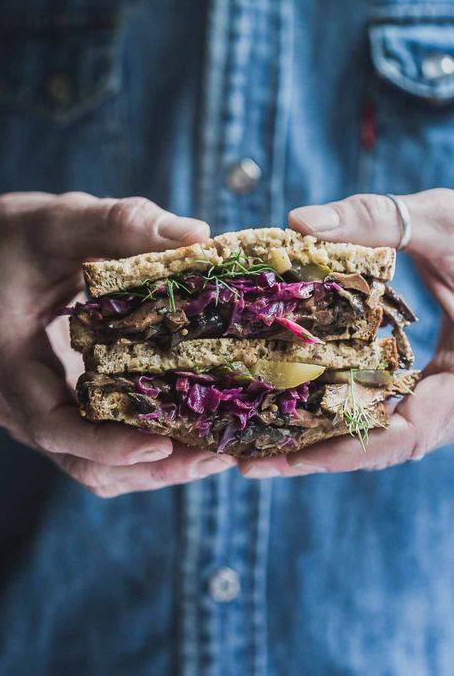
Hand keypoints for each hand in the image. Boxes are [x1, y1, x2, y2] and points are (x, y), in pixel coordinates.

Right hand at [0, 192, 234, 496]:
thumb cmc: (12, 237)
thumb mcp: (58, 223)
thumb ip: (120, 224)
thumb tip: (197, 235)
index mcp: (10, 362)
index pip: (54, 426)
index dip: (107, 445)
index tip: (162, 442)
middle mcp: (20, 401)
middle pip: (83, 462)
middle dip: (149, 468)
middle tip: (214, 457)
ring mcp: (40, 407)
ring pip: (93, 464)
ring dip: (151, 466)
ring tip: (213, 452)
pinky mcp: (60, 402)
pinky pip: (98, 442)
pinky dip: (140, 446)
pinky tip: (187, 429)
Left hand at [239, 189, 453, 477]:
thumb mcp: (444, 220)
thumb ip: (377, 219)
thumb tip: (298, 222)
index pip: (408, 435)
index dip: (349, 451)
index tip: (289, 458)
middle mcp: (453, 396)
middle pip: (380, 445)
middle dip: (316, 457)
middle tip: (248, 462)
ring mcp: (439, 390)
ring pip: (378, 429)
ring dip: (320, 438)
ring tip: (256, 444)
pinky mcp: (425, 376)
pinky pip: (379, 403)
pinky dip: (337, 408)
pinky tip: (291, 401)